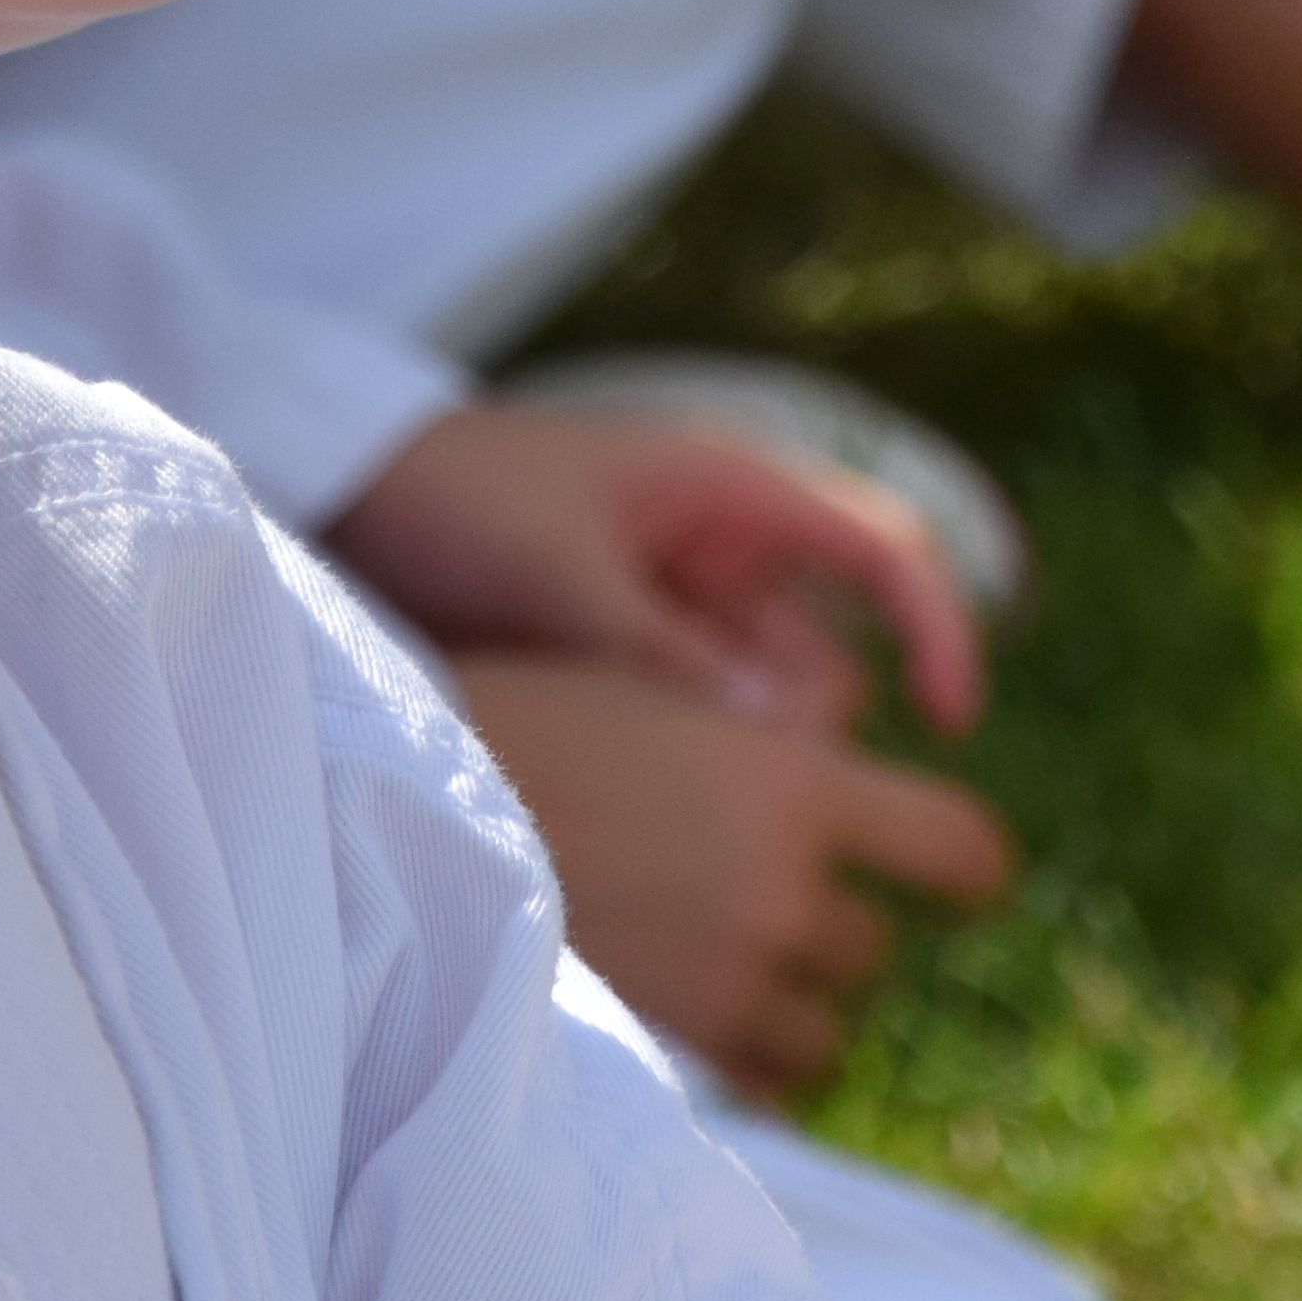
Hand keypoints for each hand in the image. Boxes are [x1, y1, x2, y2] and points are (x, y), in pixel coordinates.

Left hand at [327, 404, 983, 738]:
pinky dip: (686, 773)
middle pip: (825, 665)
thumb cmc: (457, 499)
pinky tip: (627, 809)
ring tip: (631, 782)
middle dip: (793, 735)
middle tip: (697, 779)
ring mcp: (683, 613)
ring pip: (764, 716)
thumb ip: (659, 654)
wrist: (349, 494)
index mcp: (733, 491)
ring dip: (731, 763)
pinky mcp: (636, 666)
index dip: (940, 627)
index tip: (952, 721)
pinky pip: (700, 733)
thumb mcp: (554, 571)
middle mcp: (726, 552)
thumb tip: (783, 744)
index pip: (886, 551)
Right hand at [452, 653, 1013, 1098]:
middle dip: (827, 926)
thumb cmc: (534, 722)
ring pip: (824, 1026)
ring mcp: (732, 976)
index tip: (972, 878)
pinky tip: (704, 1018)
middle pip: (870, 945)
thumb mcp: (670, 694)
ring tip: (719, 961)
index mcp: (795, 784)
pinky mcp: (676, 1039)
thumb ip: (767, 736)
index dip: (974, 866)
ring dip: (792, 1003)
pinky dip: (750, 1060)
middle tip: (753, 896)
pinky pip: (764, 1080)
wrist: (420, 811)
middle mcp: (782, 888)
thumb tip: (842, 739)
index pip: (956, 847)